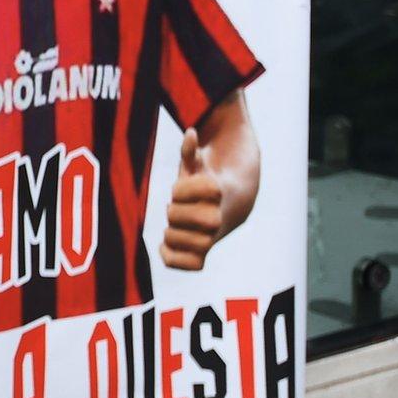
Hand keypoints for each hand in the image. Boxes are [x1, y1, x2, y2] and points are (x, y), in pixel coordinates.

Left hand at [160, 129, 225, 270]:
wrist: (235, 203)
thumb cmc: (207, 179)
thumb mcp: (199, 164)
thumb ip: (191, 151)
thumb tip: (190, 132)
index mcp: (219, 192)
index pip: (202, 192)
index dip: (182, 190)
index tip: (175, 189)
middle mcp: (219, 216)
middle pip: (199, 222)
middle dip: (176, 214)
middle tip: (172, 210)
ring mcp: (213, 236)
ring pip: (195, 245)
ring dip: (174, 236)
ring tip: (170, 229)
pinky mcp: (204, 251)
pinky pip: (191, 264)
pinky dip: (173, 258)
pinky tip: (163, 247)